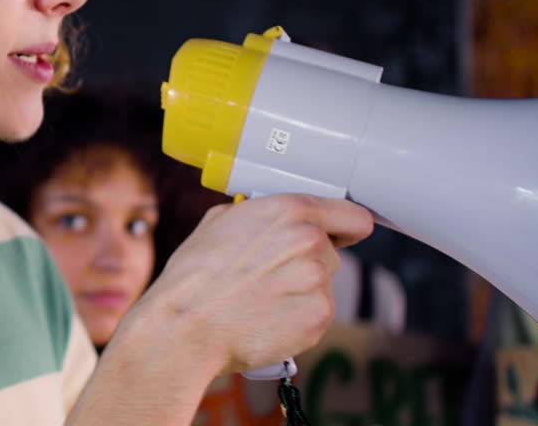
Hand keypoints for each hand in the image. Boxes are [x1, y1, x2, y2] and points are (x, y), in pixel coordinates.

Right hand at [130, 193, 373, 374]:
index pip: (352, 215)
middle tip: (270, 275)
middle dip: (307, 262)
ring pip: (322, 284)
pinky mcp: (319, 316)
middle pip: (331, 252)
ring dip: (300, 292)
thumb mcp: (217, 223)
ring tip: (261, 299)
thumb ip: (257, 214)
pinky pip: (317, 313)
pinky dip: (298, 318)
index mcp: (288, 209)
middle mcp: (310, 240)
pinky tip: (267, 318)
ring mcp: (317, 280)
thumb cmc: (194, 277)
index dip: (344, 227)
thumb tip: (269, 219)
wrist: (185, 326)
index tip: (341, 235)